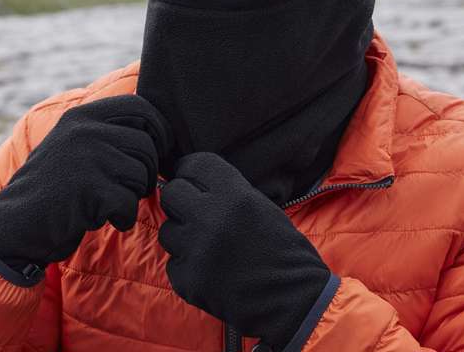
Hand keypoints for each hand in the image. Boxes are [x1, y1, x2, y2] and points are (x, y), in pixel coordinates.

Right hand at [0, 94, 173, 272]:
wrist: (14, 225)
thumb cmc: (56, 186)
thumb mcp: (76, 144)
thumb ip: (109, 130)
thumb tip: (163, 129)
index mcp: (84, 115)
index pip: (141, 107)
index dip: (160, 129)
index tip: (159, 150)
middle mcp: (85, 130)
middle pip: (147, 145)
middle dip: (149, 171)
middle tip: (135, 188)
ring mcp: (86, 158)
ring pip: (142, 174)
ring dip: (135, 195)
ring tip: (114, 202)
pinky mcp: (88, 189)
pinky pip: (129, 202)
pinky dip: (124, 217)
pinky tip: (109, 219)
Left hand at [158, 152, 330, 350]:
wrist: (295, 298)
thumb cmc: (280, 247)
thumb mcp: (259, 204)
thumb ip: (226, 190)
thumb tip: (192, 181)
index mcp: (234, 194)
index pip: (193, 164)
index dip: (189, 170)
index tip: (190, 178)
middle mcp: (212, 217)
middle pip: (172, 193)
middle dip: (180, 201)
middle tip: (193, 212)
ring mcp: (198, 250)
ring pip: (168, 230)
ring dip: (181, 236)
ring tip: (205, 246)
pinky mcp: (190, 281)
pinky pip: (173, 264)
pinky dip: (187, 267)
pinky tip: (209, 270)